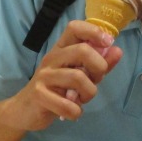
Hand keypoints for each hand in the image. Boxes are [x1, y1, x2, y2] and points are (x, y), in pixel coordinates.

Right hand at [3, 20, 122, 126]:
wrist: (24, 110)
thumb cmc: (55, 90)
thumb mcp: (78, 74)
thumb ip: (97, 64)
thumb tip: (117, 50)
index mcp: (61, 49)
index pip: (75, 28)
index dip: (94, 31)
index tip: (108, 42)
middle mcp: (52, 58)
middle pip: (82, 51)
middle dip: (98, 67)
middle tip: (96, 80)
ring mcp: (44, 76)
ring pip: (78, 78)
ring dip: (89, 93)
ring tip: (82, 100)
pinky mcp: (39, 95)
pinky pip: (68, 105)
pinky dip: (76, 112)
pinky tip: (73, 112)